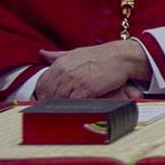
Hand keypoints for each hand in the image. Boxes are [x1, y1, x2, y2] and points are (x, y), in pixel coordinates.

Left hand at [34, 40, 151, 98]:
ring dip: (61, 106)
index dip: (43, 94)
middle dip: (50, 102)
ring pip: (57, 99)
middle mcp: (64, 70)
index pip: (42, 83)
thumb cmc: (101, 56)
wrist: (121, 57)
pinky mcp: (84, 88)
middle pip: (47, 93)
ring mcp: (73, 79)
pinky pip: (71, 102)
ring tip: (65, 111)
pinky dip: (72, 107)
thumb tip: (42, 53)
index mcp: (60, 63)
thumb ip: (58, 55)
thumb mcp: (76, 53)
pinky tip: (75, 108)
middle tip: (55, 109)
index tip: (48, 100)